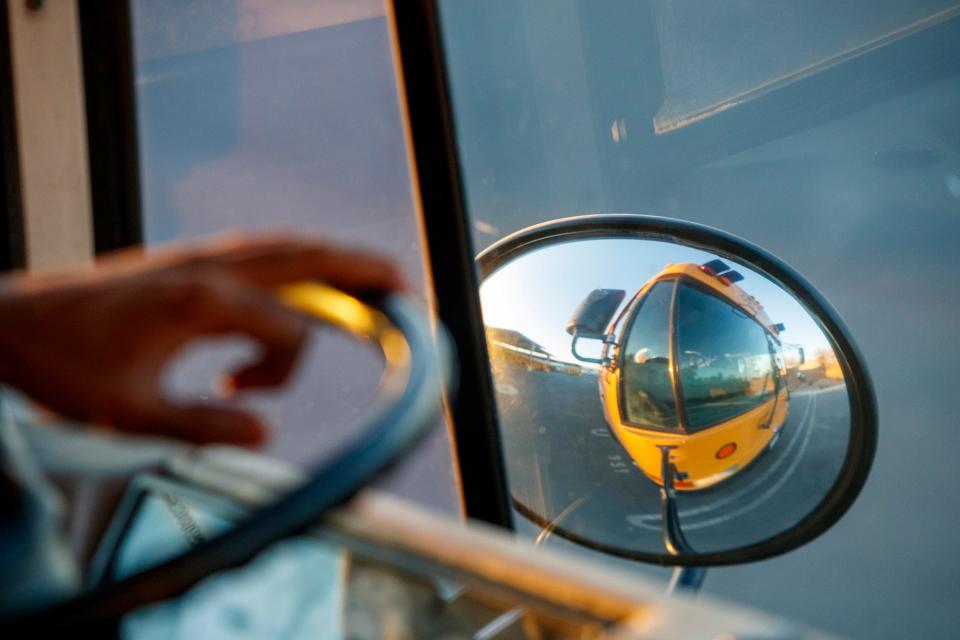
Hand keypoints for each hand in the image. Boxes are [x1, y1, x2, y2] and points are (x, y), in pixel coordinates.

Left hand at [0, 235, 405, 445]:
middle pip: (307, 256)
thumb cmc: (62, 366)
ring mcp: (199, 257)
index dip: (283, 369)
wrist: (11, 322)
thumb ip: (202, 426)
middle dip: (361, 268)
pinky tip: (303, 278)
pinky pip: (260, 252)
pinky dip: (296, 261)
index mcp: (203, 299)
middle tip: (403, 284)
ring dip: (332, 259)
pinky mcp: (188, 260)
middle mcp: (210, 267)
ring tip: (370, 275)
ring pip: (286, 247)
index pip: (287, 327)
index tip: (242, 397)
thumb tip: (266, 433)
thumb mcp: (128, 411)